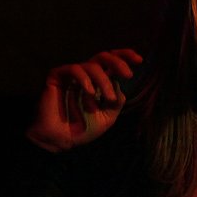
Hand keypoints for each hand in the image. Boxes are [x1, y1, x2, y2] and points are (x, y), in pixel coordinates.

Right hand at [25, 48, 143, 151]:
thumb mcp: (108, 117)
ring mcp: (71, 75)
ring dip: (104, 81)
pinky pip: (74, 69)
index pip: (112, 62)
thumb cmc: (83, 129)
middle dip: (118, 62)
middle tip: (128, 74)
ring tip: (108, 98)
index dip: (125, 56)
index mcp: (98, 82)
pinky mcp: (57, 76)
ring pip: (92, 65)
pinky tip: (90, 92)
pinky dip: (85, 79)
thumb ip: (116, 101)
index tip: (140, 61)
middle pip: (103, 57)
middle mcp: (86, 75)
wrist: (61, 140)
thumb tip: (119, 84)